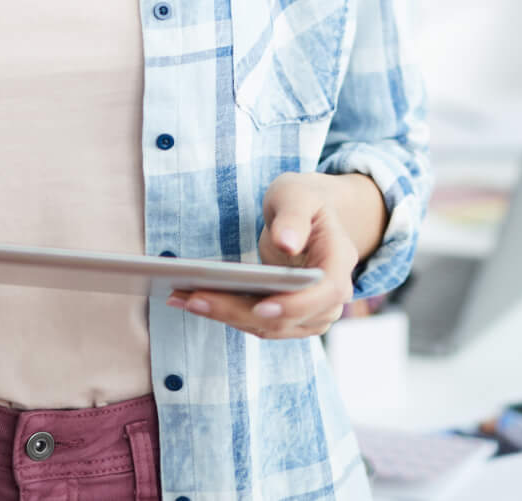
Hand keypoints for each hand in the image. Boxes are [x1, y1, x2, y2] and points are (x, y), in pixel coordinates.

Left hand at [167, 172, 357, 338]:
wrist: (305, 216)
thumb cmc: (301, 200)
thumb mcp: (297, 194)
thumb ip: (294, 216)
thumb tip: (287, 243)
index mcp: (339, 261)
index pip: (324, 293)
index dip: (295, 305)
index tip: (261, 307)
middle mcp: (330, 296)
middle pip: (287, 318)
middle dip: (238, 311)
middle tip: (195, 297)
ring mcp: (310, 313)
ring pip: (267, 327)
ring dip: (224, 316)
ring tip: (182, 297)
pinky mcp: (286, 319)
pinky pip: (256, 324)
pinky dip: (226, 314)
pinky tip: (192, 299)